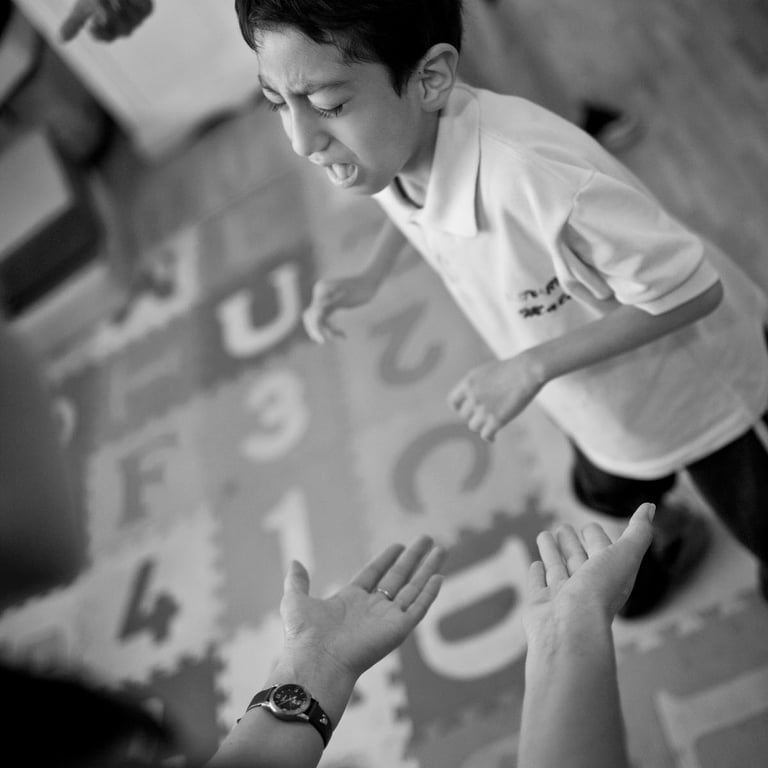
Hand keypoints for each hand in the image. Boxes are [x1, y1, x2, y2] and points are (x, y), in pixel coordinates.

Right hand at [60, 0, 153, 41]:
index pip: (105, 36)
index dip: (100, 33)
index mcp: (110, 30)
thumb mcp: (84, 8)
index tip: (90, 26)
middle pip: (119, 26)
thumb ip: (74, 23)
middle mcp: (125, 28)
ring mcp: (138, 19)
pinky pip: (139, 4)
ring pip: (129, 15)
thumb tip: (61, 41)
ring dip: (118, 1)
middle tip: (99, 0)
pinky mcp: (148, 9)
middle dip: (108, 10)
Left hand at [280, 536, 444, 680]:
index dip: (387, 559)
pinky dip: (429, 593)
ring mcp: (387, 619)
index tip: (399, 545)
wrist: (317, 660)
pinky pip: (419, 608)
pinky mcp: (399, 629)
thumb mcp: (295, 600)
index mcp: (352, 601)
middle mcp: (373, 609)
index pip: (375, 574)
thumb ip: (298, 581)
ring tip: (441, 548)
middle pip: (399, 577)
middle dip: (414, 558)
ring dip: (428, 568)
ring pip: (414, 588)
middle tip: (427, 539)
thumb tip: (295, 562)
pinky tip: (439, 577)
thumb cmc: (304, 635)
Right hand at [302, 275, 376, 343]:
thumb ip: (331, 304)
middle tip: (335, 338)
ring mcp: (323, 298)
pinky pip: (324, 318)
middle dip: (320, 331)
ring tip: (342, 336)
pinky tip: (341, 334)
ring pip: (317, 320)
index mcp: (321, 290)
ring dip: (327, 330)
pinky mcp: (328, 303)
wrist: (371, 282)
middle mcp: (319, 293)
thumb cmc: (361, 290)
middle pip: (311, 318)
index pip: (313, 313)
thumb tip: (317, 312)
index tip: (324, 340)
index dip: (316, 328)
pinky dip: (330, 327)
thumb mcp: (347, 299)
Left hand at [448, 354, 542, 441]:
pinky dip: (489, 437)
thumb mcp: (488, 372)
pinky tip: (493, 437)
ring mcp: (483, 409)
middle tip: (484, 417)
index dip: (458, 408)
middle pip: (464, 415)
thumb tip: (474, 398)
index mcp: (468, 383)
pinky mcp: (495, 420)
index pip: (453, 401)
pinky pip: (485, 435)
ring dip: (482, 425)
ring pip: (474, 426)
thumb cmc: (513, 368)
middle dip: (474, 416)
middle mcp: (472, 397)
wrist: (527, 371)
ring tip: (491, 425)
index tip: (464, 411)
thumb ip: (478, 385)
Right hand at [523, 503, 654, 642]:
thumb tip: (650, 506)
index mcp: (608, 576)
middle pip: (578, 559)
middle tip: (563, 527)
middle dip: (572, 543)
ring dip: (552, 552)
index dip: (598, 537)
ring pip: (557, 568)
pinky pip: (538, 585)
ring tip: (545, 534)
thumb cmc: (599, 592)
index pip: (602, 551)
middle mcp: (586, 587)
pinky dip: (536, 574)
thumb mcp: (625, 555)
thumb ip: (638, 532)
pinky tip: (536, 564)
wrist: (571, 629)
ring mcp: (562, 597)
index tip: (590, 526)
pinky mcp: (541, 604)